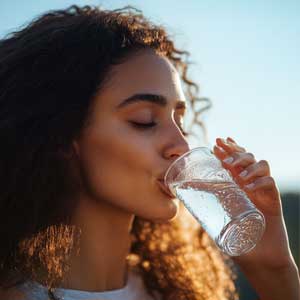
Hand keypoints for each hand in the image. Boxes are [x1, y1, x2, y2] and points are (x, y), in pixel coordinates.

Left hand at [213, 137, 294, 269]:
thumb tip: (180, 190)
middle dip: (236, 151)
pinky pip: (270, 183)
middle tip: (224, 155)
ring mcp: (262, 190)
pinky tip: (250, 188)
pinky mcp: (273, 200)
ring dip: (248, 165)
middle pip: (247, 157)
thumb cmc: (235, 236)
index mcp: (236, 183)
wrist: (258, 257)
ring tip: (238, 176)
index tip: (216, 141)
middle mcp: (249, 183)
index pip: (233, 159)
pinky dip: (261, 181)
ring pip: (260, 164)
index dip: (227, 148)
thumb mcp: (216, 216)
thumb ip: (204, 201)